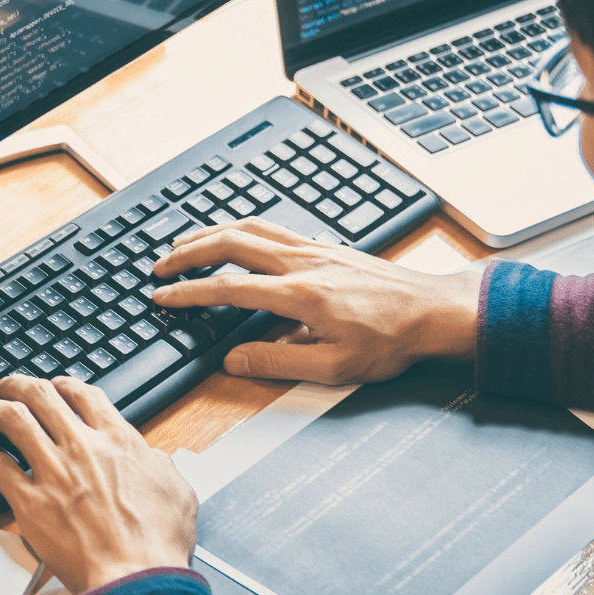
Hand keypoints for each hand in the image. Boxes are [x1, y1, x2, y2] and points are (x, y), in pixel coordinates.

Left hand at [0, 375, 197, 594]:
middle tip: (9, 386)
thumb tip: (153, 458)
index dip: (66, 384)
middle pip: (43, 397)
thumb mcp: (177, 490)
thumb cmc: (157, 542)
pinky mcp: (30, 502)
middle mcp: (83, 447)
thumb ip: (161, 466)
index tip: (57, 385)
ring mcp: (54, 472)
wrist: (135, 576)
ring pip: (14, 421)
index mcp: (120, 441)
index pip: (86, 396)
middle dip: (21, 386)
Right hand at [153, 218, 482, 383]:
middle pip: (231, 243)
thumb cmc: (390, 342)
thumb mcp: (333, 367)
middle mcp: (303, 262)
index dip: (188, 293)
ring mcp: (315, 249)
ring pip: (252, 227)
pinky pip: (275, 227)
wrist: (432, 312)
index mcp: (299, 294)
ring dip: (213, 232)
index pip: (228, 288)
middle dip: (188, 251)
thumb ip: (278, 361)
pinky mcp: (327, 247)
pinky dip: (244, 228)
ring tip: (186, 243)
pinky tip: (239, 237)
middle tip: (161, 265)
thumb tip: (233, 359)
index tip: (162, 297)